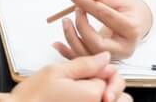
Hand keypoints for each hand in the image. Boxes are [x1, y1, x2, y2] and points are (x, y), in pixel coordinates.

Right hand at [9, 52, 131, 101]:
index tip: (86, 69)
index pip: (112, 77)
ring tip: (86, 95)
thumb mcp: (56, 72)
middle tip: (92, 85)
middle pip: (122, 97)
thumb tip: (105, 57)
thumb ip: (84, 64)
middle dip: (112, 88)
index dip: (100, 70)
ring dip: (107, 99)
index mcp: (93, 94)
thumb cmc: (33, 96)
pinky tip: (76, 100)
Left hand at [53, 0, 152, 60]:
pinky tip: (56, 43)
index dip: (86, 4)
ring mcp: (114, 58)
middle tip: (74, 10)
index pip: (105, 16)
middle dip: (80, 26)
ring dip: (71, 38)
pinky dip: (67, 52)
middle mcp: (123, 48)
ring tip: (65, 22)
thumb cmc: (130, 11)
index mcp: (131, 29)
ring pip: (88, 54)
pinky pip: (83, 59)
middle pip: (96, 43)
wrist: (137, 24)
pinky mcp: (104, 62)